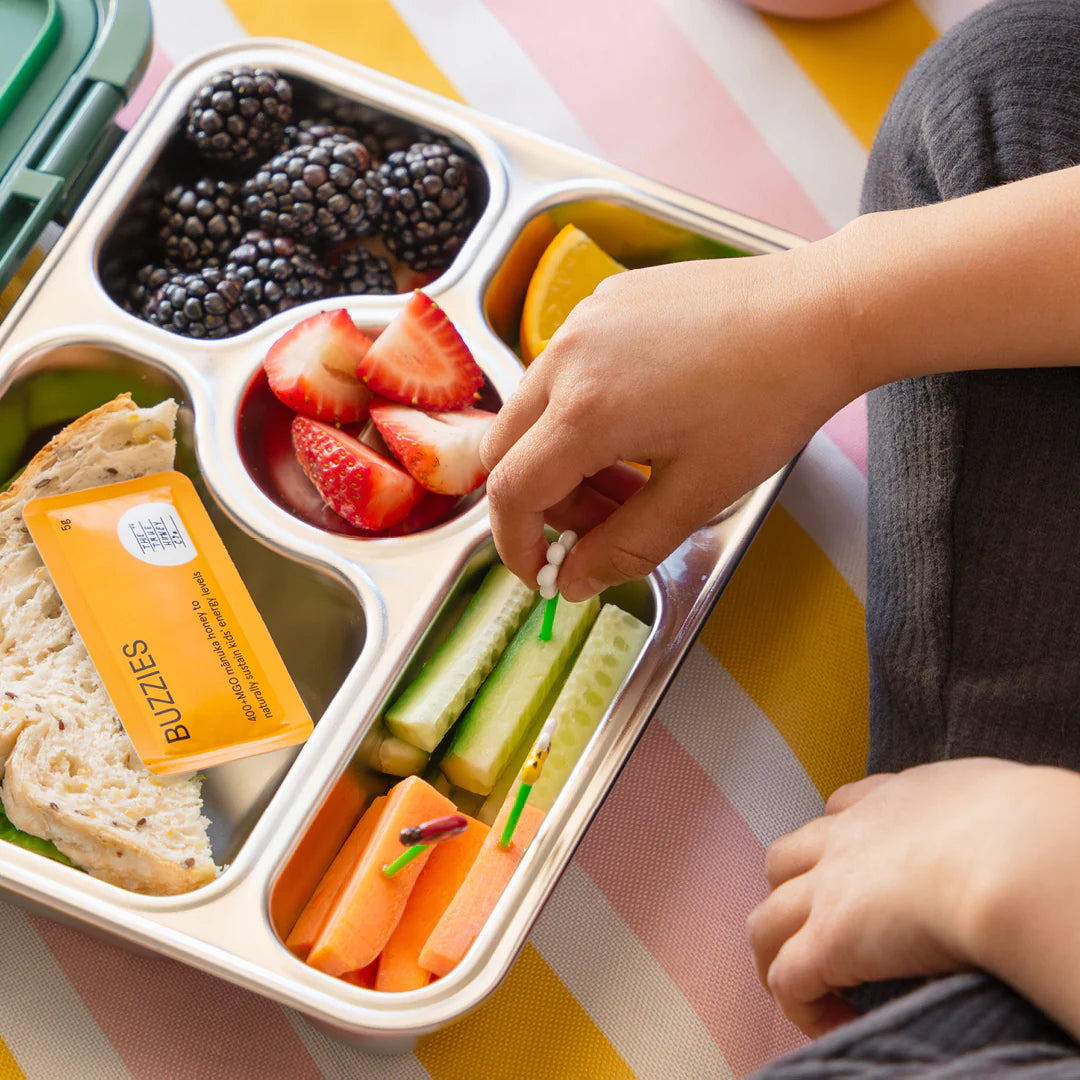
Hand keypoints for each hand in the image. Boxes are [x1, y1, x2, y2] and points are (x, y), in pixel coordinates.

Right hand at [480, 242, 858, 598]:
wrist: (819, 315)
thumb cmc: (770, 402)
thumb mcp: (699, 493)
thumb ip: (625, 547)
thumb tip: (573, 581)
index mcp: (585, 411)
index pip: (511, 491)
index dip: (518, 543)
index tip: (543, 572)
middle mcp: (567, 357)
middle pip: (507, 448)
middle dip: (543, 502)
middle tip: (601, 525)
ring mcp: (584, 320)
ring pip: (535, 408)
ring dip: (564, 457)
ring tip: (635, 475)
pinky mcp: (606, 300)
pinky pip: (566, 368)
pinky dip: (582, 411)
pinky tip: (643, 421)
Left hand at [746, 758, 1079, 1037]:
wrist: (1011, 858)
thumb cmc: (1025, 828)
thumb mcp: (994, 797)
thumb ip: (980, 811)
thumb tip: (1011, 829)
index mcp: (889, 801)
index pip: (841, 809)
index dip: (837, 842)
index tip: (858, 876)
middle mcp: (846, 839)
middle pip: (783, 862)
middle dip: (790, 897)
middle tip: (821, 937)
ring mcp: (829, 891)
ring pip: (766, 921)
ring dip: (777, 956)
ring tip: (809, 990)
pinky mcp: (828, 942)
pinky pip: (787, 978)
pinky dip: (797, 1003)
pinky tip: (831, 1022)